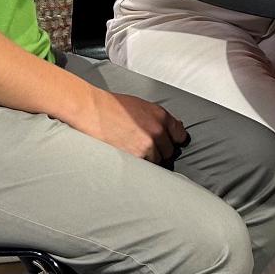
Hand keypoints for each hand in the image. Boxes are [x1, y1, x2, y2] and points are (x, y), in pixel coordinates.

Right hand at [70, 88, 188, 163]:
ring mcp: (147, 146)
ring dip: (148, 159)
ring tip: (133, 151)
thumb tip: (172, 128)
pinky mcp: (135, 157)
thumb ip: (158, 118)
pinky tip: (129, 156)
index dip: (175, 141)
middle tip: (145, 147)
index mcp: (161, 116)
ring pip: (156, 161)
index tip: (171, 143)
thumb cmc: (113, 106)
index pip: (180, 135)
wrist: (93, 111)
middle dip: (160, 151)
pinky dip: (138, 165)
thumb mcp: (142, 106)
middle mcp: (157, 131)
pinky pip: (144, 167)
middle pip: (169, 152)